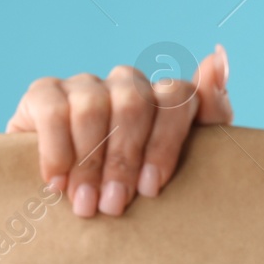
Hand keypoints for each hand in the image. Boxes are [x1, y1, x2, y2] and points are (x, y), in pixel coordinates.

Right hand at [5, 44, 233, 216]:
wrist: (67, 208)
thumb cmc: (137, 190)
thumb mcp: (183, 167)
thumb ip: (210, 111)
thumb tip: (219, 55)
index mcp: (165, 101)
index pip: (178, 96)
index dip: (165, 143)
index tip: (150, 188)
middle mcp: (128, 86)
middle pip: (134, 103)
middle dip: (124, 161)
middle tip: (113, 206)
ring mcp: (86, 87)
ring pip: (93, 106)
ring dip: (89, 162)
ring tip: (85, 203)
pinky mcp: (44, 94)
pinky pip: (53, 109)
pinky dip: (56, 149)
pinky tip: (57, 182)